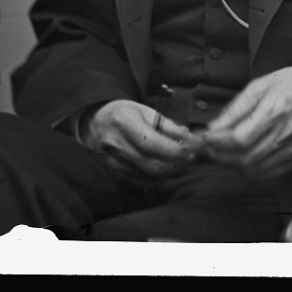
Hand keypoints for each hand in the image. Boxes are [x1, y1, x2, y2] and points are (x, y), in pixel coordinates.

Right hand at [85, 100, 200, 177]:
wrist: (97, 122)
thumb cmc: (125, 114)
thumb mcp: (146, 110)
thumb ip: (169, 126)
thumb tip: (191, 140)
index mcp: (123, 122)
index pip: (151, 143)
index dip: (175, 149)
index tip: (194, 147)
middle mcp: (116, 144)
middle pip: (152, 164)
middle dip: (178, 163)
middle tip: (193, 156)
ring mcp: (114, 161)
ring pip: (150, 176)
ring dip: (173, 171)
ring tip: (184, 161)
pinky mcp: (117, 173)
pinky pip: (144, 181)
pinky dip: (161, 178)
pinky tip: (170, 168)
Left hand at [195, 66, 291, 182]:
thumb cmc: (291, 85)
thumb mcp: (259, 86)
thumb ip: (235, 109)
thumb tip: (214, 126)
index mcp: (273, 111)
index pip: (239, 139)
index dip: (218, 142)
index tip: (206, 137)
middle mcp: (283, 133)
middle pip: (245, 158)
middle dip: (221, 156)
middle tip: (211, 146)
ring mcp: (291, 148)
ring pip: (255, 170)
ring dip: (234, 165)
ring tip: (225, 152)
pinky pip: (269, 175)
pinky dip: (251, 172)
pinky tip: (244, 160)